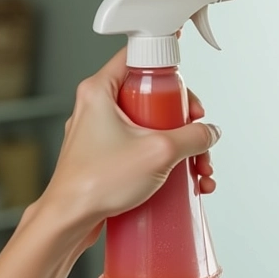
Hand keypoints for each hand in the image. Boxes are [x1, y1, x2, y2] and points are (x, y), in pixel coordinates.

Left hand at [38, 49, 220, 243]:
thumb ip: (194, 137)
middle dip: (185, 120)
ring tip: (199, 169)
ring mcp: (102, 134)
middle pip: (153, 96)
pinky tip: (187, 183)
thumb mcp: (159, 151)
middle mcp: (98, 107)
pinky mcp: (107, 157)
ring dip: (182, 147)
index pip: (136, 55)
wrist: (68, 222)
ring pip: (153, 127)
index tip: (186, 75)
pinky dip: (167, 161)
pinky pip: (144, 148)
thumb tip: (210, 132)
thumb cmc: (96, 182)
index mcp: (100, 91)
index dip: (167, 62)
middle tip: (198, 131)